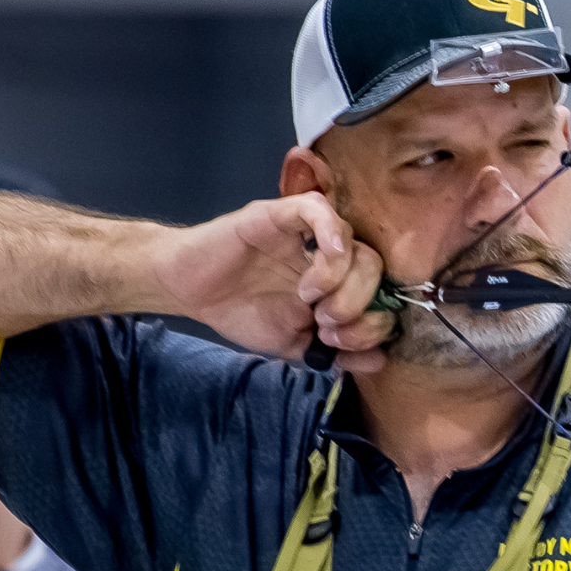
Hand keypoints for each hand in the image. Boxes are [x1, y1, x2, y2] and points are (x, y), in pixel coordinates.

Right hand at [143, 195, 394, 374]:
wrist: (190, 291)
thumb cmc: (242, 312)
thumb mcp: (294, 345)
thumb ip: (334, 354)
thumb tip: (379, 362)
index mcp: (337, 282)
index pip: (379, 292)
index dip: (371, 322)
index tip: (337, 343)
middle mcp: (327, 253)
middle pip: (372, 264)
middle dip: (357, 302)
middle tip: (324, 321)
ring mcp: (305, 231)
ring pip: (352, 239)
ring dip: (340, 277)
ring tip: (309, 299)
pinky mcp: (279, 214)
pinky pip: (318, 208)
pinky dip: (331, 230)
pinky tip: (326, 255)